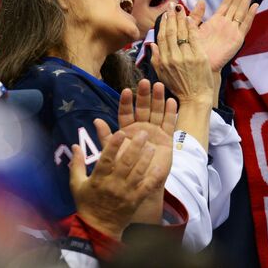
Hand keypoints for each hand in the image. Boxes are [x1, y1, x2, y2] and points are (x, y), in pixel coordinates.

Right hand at [70, 128, 163, 240]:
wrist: (98, 229)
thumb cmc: (86, 204)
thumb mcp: (76, 184)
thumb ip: (77, 164)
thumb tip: (75, 145)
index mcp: (98, 179)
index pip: (106, 159)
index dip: (113, 145)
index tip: (120, 132)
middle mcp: (113, 184)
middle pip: (125, 163)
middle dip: (135, 146)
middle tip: (143, 133)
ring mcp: (125, 193)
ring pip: (137, 173)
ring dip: (146, 158)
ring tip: (152, 146)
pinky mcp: (134, 201)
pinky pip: (146, 188)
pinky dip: (153, 178)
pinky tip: (159, 167)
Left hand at [95, 80, 176, 223]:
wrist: (138, 186)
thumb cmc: (123, 169)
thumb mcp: (112, 153)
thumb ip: (106, 137)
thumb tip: (95, 120)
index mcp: (127, 129)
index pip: (126, 112)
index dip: (126, 102)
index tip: (126, 91)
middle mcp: (141, 127)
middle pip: (143, 108)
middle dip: (144, 95)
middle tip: (145, 82)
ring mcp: (154, 131)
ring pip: (157, 112)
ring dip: (158, 99)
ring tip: (158, 86)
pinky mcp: (166, 138)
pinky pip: (169, 123)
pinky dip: (171, 112)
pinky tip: (171, 101)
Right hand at [150, 4, 213, 104]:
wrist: (195, 98)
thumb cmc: (179, 88)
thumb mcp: (162, 75)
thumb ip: (156, 59)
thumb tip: (151, 44)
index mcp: (163, 60)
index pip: (161, 38)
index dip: (162, 24)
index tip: (164, 15)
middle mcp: (173, 57)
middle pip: (171, 32)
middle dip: (171, 17)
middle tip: (171, 5)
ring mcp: (186, 56)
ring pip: (181, 32)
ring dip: (180, 18)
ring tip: (179, 8)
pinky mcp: (199, 56)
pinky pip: (194, 37)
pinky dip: (191, 27)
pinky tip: (189, 18)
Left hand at [189, 0, 257, 71]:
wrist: (199, 64)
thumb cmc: (194, 49)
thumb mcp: (192, 27)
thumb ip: (196, 15)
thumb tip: (201, 0)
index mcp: (216, 21)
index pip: (226, 4)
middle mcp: (226, 24)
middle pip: (236, 5)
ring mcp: (232, 31)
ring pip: (242, 12)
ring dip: (247, 0)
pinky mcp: (237, 39)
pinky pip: (245, 25)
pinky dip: (251, 15)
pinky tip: (255, 6)